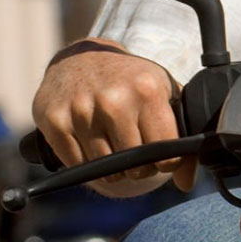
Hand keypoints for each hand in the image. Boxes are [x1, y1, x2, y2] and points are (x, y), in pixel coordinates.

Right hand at [31, 42, 195, 196]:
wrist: (82, 58)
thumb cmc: (129, 81)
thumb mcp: (163, 95)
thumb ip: (181, 136)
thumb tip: (185, 184)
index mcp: (146, 90)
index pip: (165, 154)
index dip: (165, 163)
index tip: (160, 155)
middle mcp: (113, 99)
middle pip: (135, 166)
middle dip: (139, 167)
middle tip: (135, 150)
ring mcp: (81, 110)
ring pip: (105, 171)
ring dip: (112, 169)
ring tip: (113, 146)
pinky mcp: (55, 121)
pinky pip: (77, 166)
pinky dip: (86, 164)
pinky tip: (91, 144)